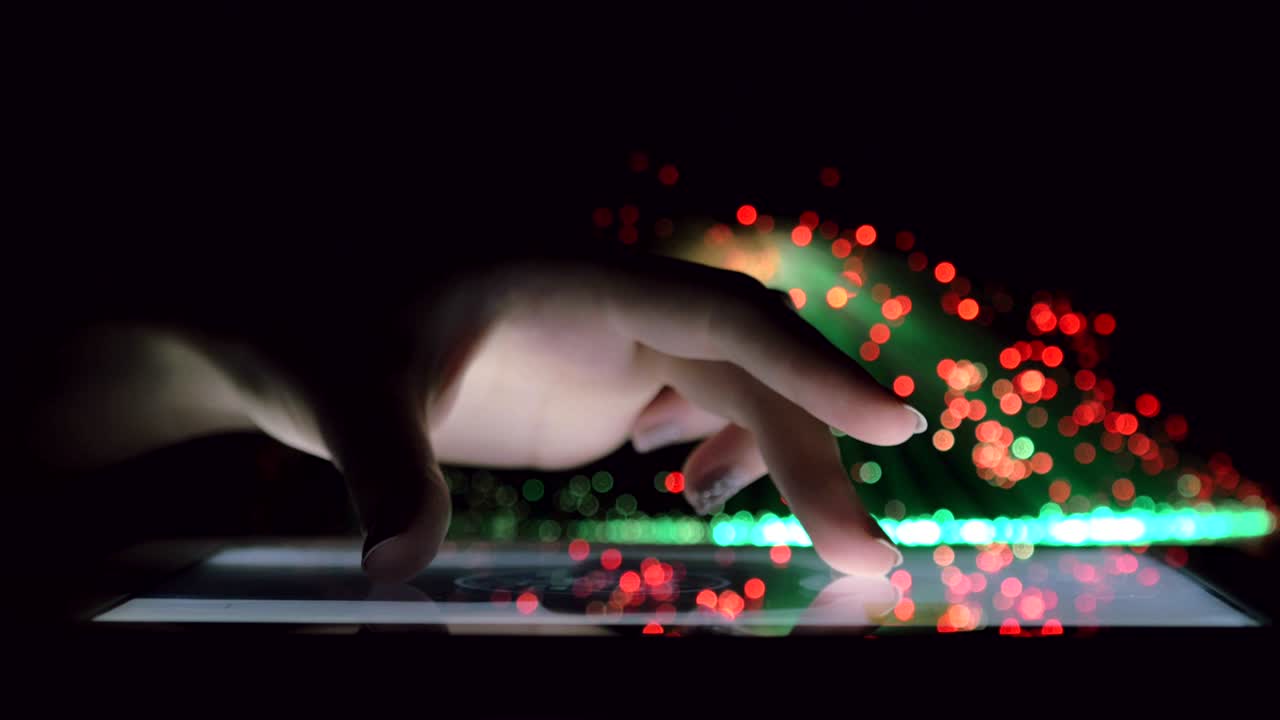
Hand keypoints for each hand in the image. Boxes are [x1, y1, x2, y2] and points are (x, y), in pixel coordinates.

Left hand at [33, 252, 925, 581]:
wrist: (297, 322)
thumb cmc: (315, 328)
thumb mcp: (340, 390)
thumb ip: (382, 468)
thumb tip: (394, 569)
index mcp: (574, 273)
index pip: (719, 311)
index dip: (811, 365)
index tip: (895, 421)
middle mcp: (612, 300)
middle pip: (747, 366)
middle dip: (813, 452)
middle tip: (864, 557)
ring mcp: (611, 340)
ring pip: (736, 387)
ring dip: (783, 456)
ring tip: (806, 538)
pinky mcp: (602, 379)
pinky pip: (700, 402)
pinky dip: (729, 449)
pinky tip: (701, 487)